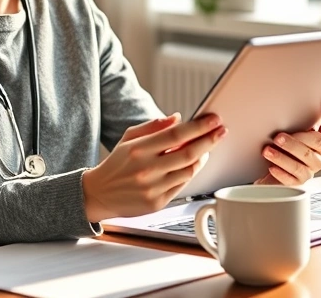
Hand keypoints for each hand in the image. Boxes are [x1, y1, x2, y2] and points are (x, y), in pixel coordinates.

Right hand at [83, 113, 226, 222]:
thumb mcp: (129, 138)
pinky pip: (182, 185)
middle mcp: (146, 170)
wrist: (99, 194)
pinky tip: (195, 163)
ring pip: (189, 171)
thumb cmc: (117, 164)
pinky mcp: (157, 203)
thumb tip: (178, 117)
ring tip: (208, 146)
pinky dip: (191, 172)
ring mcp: (153, 188)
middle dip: (209, 140)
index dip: (199, 127)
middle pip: (188, 153)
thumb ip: (153, 126)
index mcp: (139, 150)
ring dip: (203, 157)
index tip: (213, 120)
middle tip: (221, 130)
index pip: (176, 135)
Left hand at [254, 102, 320, 185]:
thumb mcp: (290, 130)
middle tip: (278, 137)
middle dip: (297, 139)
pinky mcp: (297, 183)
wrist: (268, 168)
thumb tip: (292, 104)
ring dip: (282, 157)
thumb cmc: (281, 146)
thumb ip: (296, 121)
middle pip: (316, 145)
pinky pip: (291, 178)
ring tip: (267, 151)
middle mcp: (319, 155)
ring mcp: (310, 170)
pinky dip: (280, 172)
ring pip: (301, 164)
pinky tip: (271, 166)